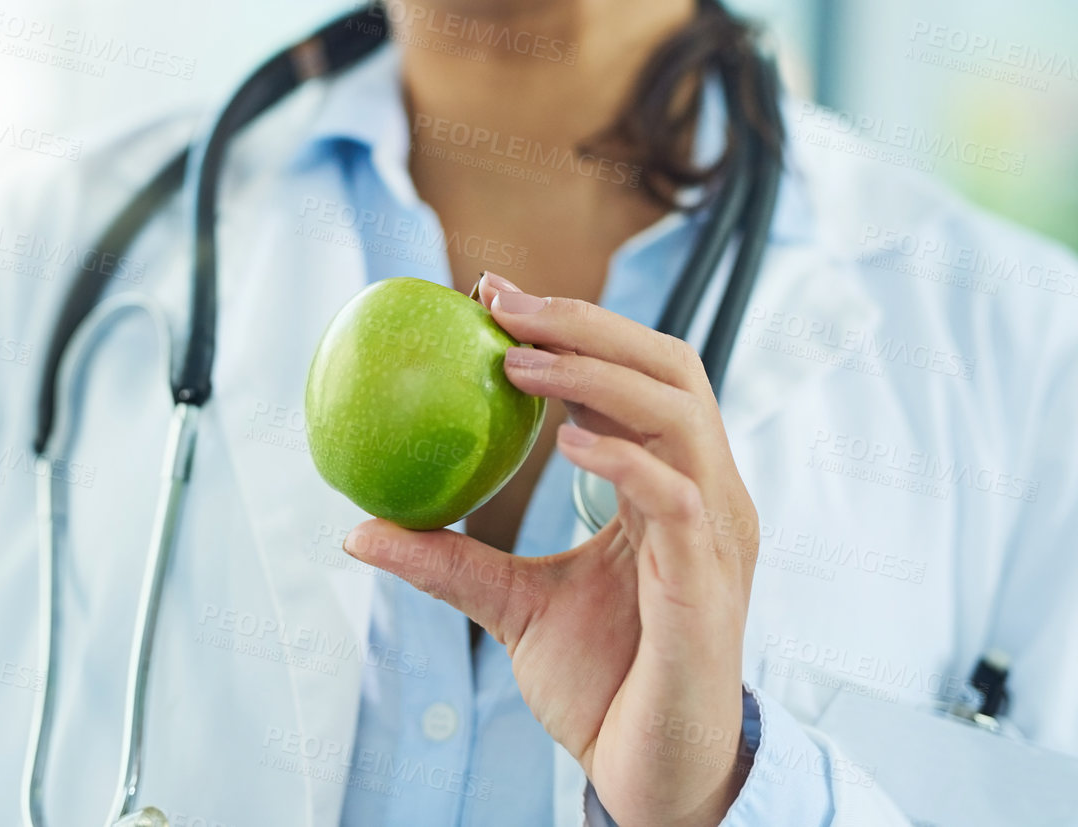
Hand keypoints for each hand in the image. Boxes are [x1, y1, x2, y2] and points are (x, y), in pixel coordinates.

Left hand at [343, 272, 758, 826]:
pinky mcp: (709, 583)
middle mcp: (708, 496)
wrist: (653, 778)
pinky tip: (565, 441)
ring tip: (516, 360)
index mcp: (674, 488)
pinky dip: (621, 457)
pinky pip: (676, 497)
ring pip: (679, 413)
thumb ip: (450, 560)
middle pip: (670, 368)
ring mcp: (717, 536)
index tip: (492, 298)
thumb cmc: (606, 691)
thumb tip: (360, 526)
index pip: (637, 378)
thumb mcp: (513, 608)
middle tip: (502, 303)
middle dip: (587, 322)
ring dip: (596, 372)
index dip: (575, 327)